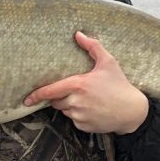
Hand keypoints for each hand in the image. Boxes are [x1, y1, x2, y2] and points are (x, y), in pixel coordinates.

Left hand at [24, 31, 148, 133]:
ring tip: (88, 100)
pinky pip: (74, 120)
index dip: (36, 95)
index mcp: (78, 85)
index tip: (27, 99)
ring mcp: (79, 116)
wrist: (132, 111)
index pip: (50, 91)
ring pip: (65, 111)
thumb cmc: (120, 85)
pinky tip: (92, 110)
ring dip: (70, 106)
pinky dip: (79, 116)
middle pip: (56, 101)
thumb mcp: (108, 62)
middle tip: (77, 91)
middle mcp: (76, 102)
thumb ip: (92, 46)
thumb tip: (78, 34)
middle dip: (61, 96)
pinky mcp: (84, 126)